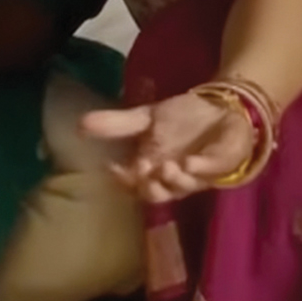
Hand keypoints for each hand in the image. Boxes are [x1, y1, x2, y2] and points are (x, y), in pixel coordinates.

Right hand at [81, 90, 253, 203]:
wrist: (222, 106)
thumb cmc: (184, 119)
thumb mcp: (147, 118)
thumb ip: (117, 125)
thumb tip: (79, 124)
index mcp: (153, 170)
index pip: (133, 184)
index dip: (122, 180)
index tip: (112, 166)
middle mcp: (174, 178)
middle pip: (158, 194)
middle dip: (149, 187)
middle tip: (142, 173)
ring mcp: (198, 174)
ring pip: (183, 187)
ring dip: (173, 181)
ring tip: (167, 166)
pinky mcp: (222, 165)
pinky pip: (211, 172)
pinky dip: (200, 169)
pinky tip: (189, 163)